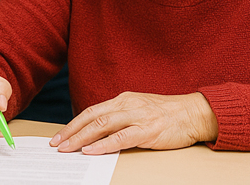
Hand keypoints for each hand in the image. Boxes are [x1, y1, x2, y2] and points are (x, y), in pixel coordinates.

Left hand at [50, 92, 217, 154]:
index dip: (73, 123)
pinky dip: (103, 144)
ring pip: (102, 125)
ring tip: (67, 148)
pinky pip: (120, 138)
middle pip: (91, 117)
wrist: (194, 113)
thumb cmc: (167, 114)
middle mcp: (127, 104)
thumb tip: (98, 130)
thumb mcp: (139, 109)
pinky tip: (91, 151)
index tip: (59, 135)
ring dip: (81, 138)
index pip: (92, 111)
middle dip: (70, 131)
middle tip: (55, 144)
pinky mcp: (148, 130)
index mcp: (123, 99)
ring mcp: (137, 116)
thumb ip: (120, 116)